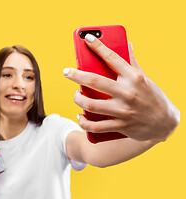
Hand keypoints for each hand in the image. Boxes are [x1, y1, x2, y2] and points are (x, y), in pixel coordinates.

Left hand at [64, 34, 179, 140]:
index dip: (98, 46)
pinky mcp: (120, 126)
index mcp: (134, 78)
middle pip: (95, 81)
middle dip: (76, 75)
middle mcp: (128, 93)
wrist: (165, 123)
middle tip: (66, 72)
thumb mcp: (145, 78)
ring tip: (76, 95)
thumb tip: (127, 44)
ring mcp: (123, 111)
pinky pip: (96, 126)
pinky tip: (80, 117)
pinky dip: (84, 122)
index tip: (87, 38)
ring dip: (78, 99)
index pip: (113, 58)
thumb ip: (133, 63)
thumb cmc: (153, 97)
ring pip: (91, 105)